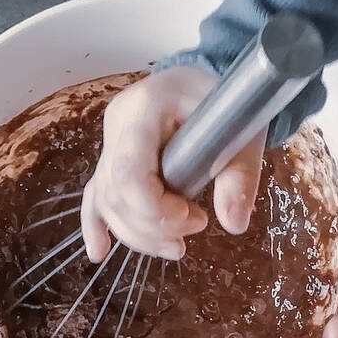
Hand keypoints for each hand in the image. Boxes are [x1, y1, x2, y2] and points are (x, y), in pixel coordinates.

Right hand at [81, 66, 266, 260]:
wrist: (207, 85)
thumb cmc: (224, 101)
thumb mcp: (241, 131)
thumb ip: (239, 176)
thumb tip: (233, 223)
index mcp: (145, 108)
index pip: (128, 172)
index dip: (154, 208)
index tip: (195, 217)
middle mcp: (118, 124)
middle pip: (115, 192)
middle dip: (152, 225)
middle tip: (196, 227)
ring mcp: (110, 142)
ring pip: (106, 201)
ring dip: (138, 234)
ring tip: (176, 246)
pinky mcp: (110, 159)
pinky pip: (96, 195)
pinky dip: (96, 225)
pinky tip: (98, 251)